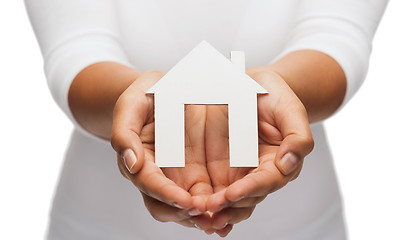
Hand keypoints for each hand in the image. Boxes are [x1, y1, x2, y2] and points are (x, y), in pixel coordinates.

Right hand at [111, 71, 212, 228]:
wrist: (167, 89)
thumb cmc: (146, 94)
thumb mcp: (132, 104)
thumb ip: (125, 132)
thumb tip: (131, 163)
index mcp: (139, 159)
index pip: (150, 183)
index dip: (166, 195)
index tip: (185, 201)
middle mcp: (158, 173)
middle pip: (166, 205)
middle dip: (184, 213)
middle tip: (205, 213)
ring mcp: (178, 174)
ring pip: (187, 206)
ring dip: (202, 216)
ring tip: (221, 219)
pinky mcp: (197, 171)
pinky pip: (206, 194)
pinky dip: (216, 205)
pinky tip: (232, 209)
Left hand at [202, 67, 313, 236]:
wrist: (253, 85)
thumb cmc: (275, 96)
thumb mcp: (290, 109)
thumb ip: (297, 137)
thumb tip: (289, 163)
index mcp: (279, 163)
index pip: (266, 182)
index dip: (250, 190)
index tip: (232, 194)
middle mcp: (258, 172)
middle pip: (246, 198)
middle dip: (229, 207)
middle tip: (210, 210)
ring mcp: (238, 171)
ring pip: (228, 199)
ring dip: (215, 209)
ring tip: (199, 214)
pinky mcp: (219, 166)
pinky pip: (211, 187)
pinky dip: (203, 199)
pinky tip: (190, 206)